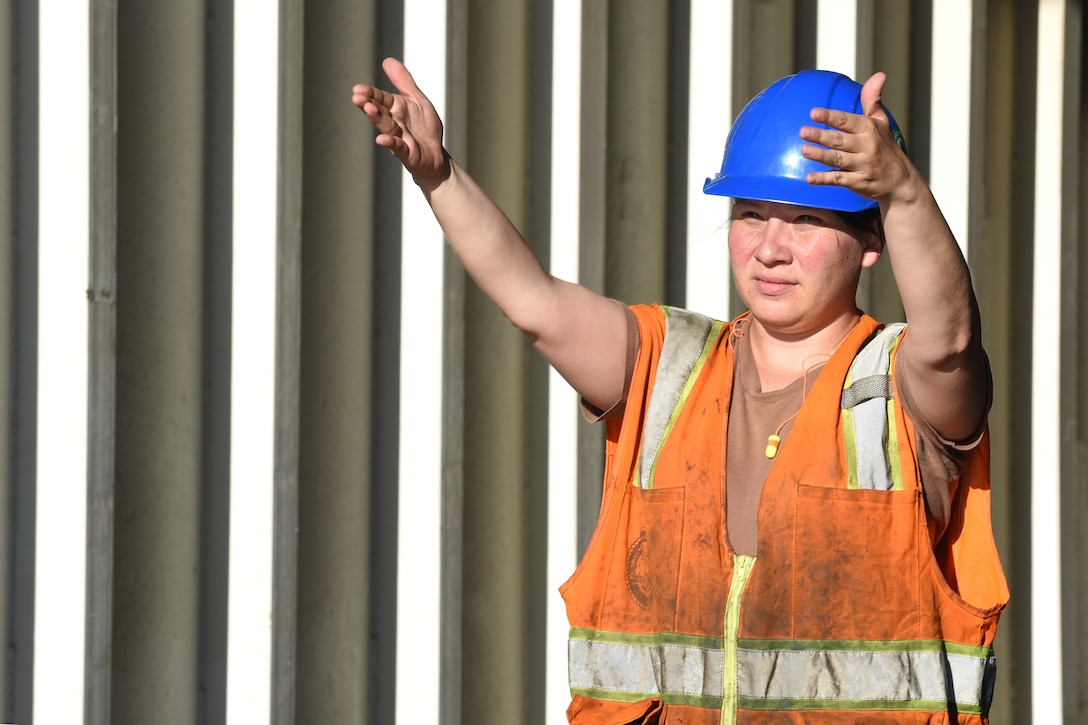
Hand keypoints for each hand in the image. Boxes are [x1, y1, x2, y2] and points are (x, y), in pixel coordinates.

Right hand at [352, 57, 450, 189]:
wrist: (436, 155)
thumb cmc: (425, 129)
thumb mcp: (417, 100)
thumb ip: (403, 82)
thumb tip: (387, 60)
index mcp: (396, 109)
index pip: (381, 98)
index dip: (370, 93)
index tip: (357, 89)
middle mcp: (394, 123)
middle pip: (380, 112)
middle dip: (368, 104)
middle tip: (357, 97)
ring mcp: (400, 138)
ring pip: (386, 127)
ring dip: (377, 118)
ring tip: (368, 109)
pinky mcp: (408, 153)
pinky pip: (398, 147)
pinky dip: (390, 143)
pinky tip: (382, 139)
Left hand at [799, 72, 920, 206]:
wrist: (901, 181)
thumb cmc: (886, 148)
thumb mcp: (882, 122)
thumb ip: (873, 100)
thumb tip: (879, 75)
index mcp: (869, 129)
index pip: (847, 121)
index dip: (830, 117)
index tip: (814, 113)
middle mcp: (866, 146)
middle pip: (840, 140)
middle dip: (821, 135)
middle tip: (803, 131)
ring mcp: (862, 165)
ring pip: (837, 159)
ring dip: (820, 155)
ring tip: (804, 150)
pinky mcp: (858, 182)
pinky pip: (839, 180)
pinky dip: (824, 179)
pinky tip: (810, 178)